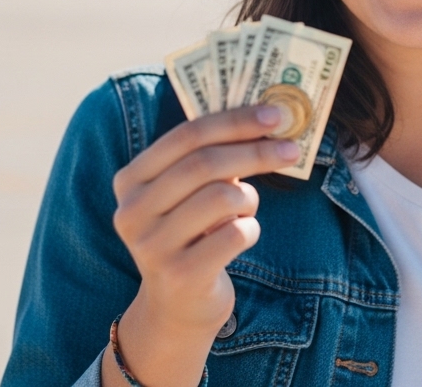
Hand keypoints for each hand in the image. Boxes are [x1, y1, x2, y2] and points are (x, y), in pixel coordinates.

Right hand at [103, 105, 299, 386]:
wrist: (176, 307)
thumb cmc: (190, 234)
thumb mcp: (184, 194)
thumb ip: (208, 157)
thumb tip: (266, 117)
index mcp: (129, 180)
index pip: (186, 135)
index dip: (234, 121)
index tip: (275, 114)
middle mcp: (132, 211)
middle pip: (205, 164)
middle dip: (256, 151)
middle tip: (292, 148)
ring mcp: (152, 246)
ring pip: (223, 197)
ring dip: (249, 198)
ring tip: (246, 209)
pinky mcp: (180, 274)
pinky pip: (236, 234)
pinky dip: (250, 229)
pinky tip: (242, 236)